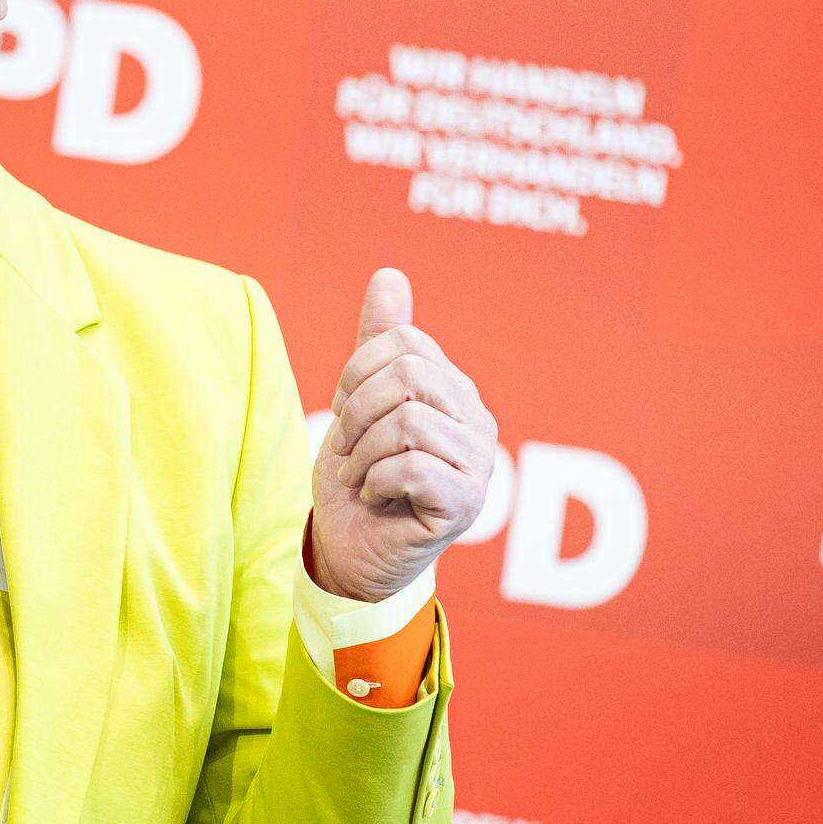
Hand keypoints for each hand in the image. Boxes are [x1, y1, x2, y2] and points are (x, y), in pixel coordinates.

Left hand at [310, 268, 495, 602]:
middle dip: (357, 410)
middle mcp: (476, 420)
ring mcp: (479, 464)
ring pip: (409, 421)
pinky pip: (414, 467)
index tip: (344, 410)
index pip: (405, 341)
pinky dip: (376, 479)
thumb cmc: (357, 475)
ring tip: (358, 474)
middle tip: (345, 446)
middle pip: (409, 375)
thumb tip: (390, 274)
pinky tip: (375, 496)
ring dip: (363, 451)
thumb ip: (377, 341)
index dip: (357, 370)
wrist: (351, 549)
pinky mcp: (465, 504)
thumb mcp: (357, 400)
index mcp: (454, 389)